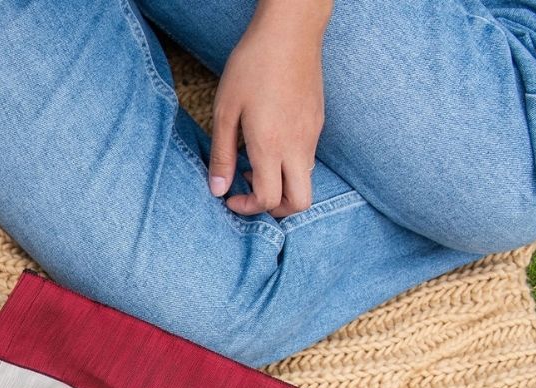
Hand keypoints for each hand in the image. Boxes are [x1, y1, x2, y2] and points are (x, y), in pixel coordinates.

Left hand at [208, 0, 330, 217]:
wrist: (290, 30)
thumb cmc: (252, 65)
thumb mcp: (226, 110)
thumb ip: (221, 154)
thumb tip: (217, 190)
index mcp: (271, 147)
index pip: (268, 200)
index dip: (248, 207)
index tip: (231, 197)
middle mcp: (297, 147)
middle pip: (299, 203)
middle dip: (276, 210)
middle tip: (253, 194)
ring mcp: (311, 136)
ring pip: (305, 181)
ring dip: (283, 186)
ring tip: (257, 165)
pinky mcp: (318, 123)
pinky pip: (308, 158)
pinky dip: (290, 165)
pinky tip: (271, 143)